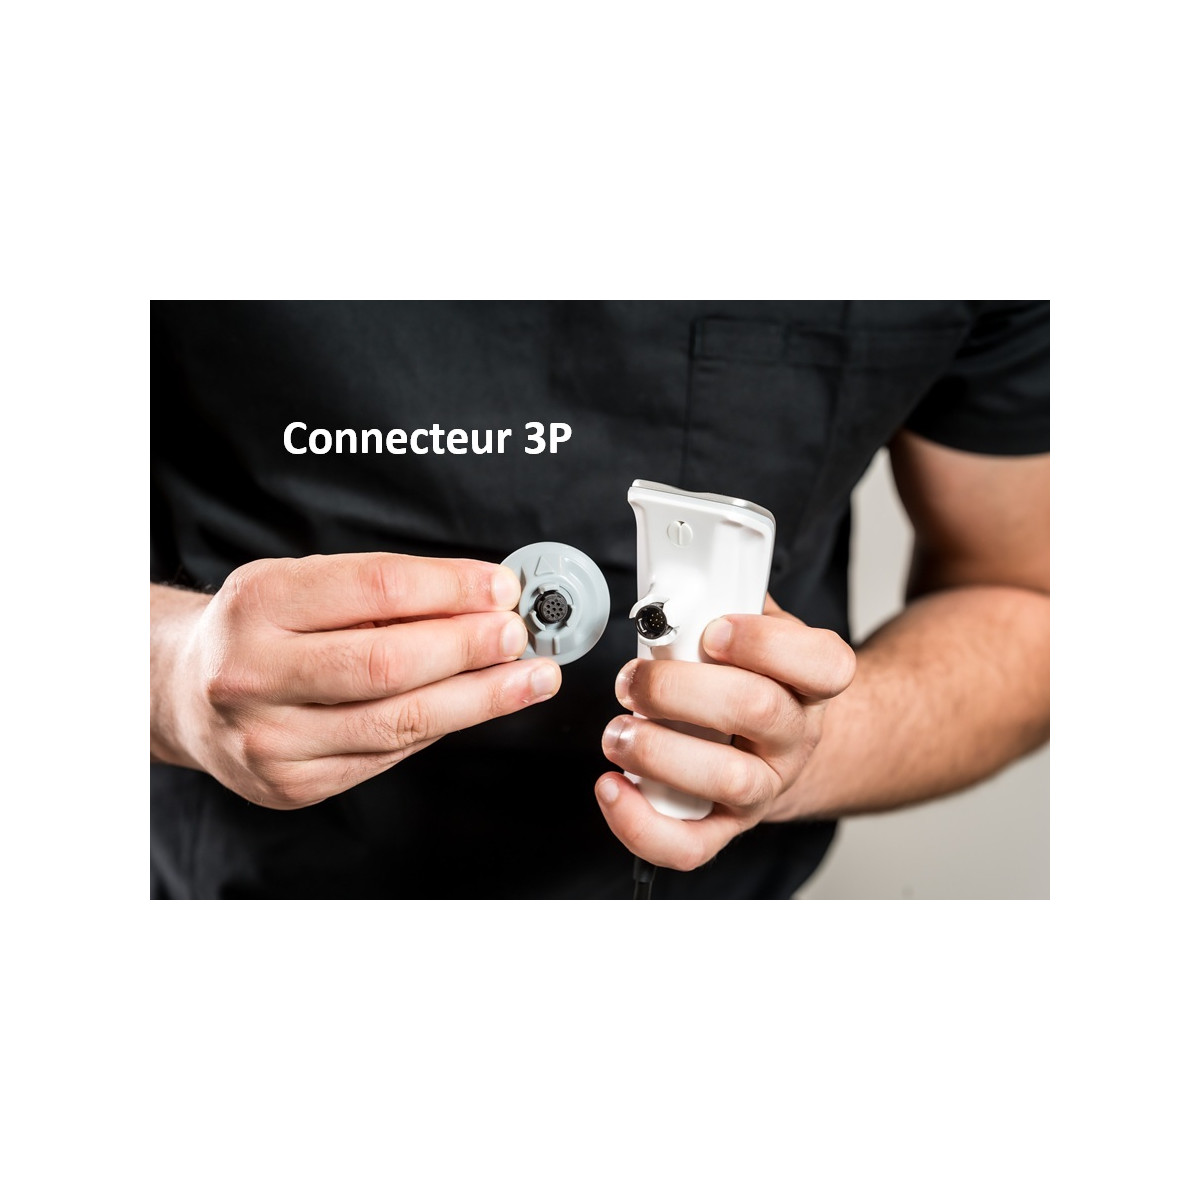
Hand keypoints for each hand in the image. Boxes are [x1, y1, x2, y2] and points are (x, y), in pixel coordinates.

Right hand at [151, 553, 559, 808]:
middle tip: (518, 634)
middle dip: (469, 646)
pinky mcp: (292, 785)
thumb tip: (483, 598)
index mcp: (259, 604)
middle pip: (388, 662)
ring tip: (529, 678)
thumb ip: (382, 590)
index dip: (451, 587)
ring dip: (480, 698)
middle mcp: (254, 674)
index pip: (376, 588)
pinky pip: (386, 754)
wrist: (184, 694)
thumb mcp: (301, 583)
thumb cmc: (259, 629)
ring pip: (398, 721)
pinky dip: (440, 727)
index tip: (502, 587)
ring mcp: (270, 739)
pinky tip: (474, 705)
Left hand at [593, 597, 854, 869]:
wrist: (779, 745)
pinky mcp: (726, 826)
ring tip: (618, 732)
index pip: (822, 663)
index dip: (765, 644)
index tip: (713, 631)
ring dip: (660, 752)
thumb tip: (681, 580)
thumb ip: (727, 602)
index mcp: (809, 680)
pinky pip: (691, 845)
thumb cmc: (756, 677)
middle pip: (756, 709)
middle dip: (680, 688)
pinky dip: (643, 824)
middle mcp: (794, 735)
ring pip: (727, 779)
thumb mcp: (756, 627)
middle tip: (634, 679)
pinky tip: (613, 788)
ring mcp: (764, 785)